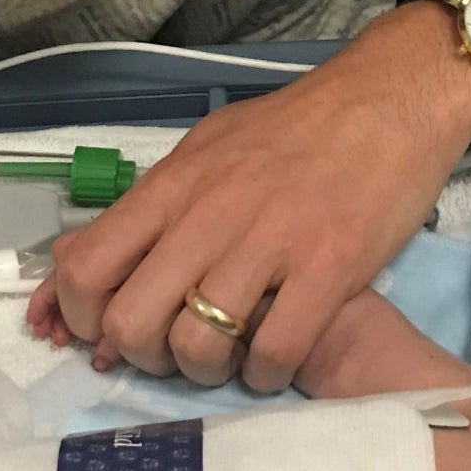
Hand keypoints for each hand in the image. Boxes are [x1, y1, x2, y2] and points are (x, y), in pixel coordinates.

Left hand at [38, 7, 470, 393]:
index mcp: (173, 185)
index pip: (86, 266)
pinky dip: (268, 374)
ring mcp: (270, 241)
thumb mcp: (206, 148)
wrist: (391, 96)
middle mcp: (209, 214)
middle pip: (131, 321)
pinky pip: (275, 352)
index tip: (104, 332)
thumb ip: (149, 207)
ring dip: (206, 372)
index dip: (80, 317)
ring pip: (196, 345)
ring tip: (230, 359)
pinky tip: (277, 361)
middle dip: (143, 357)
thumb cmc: (297, 126)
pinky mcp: (330, 267)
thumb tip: (79, 259)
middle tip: (174, 351)